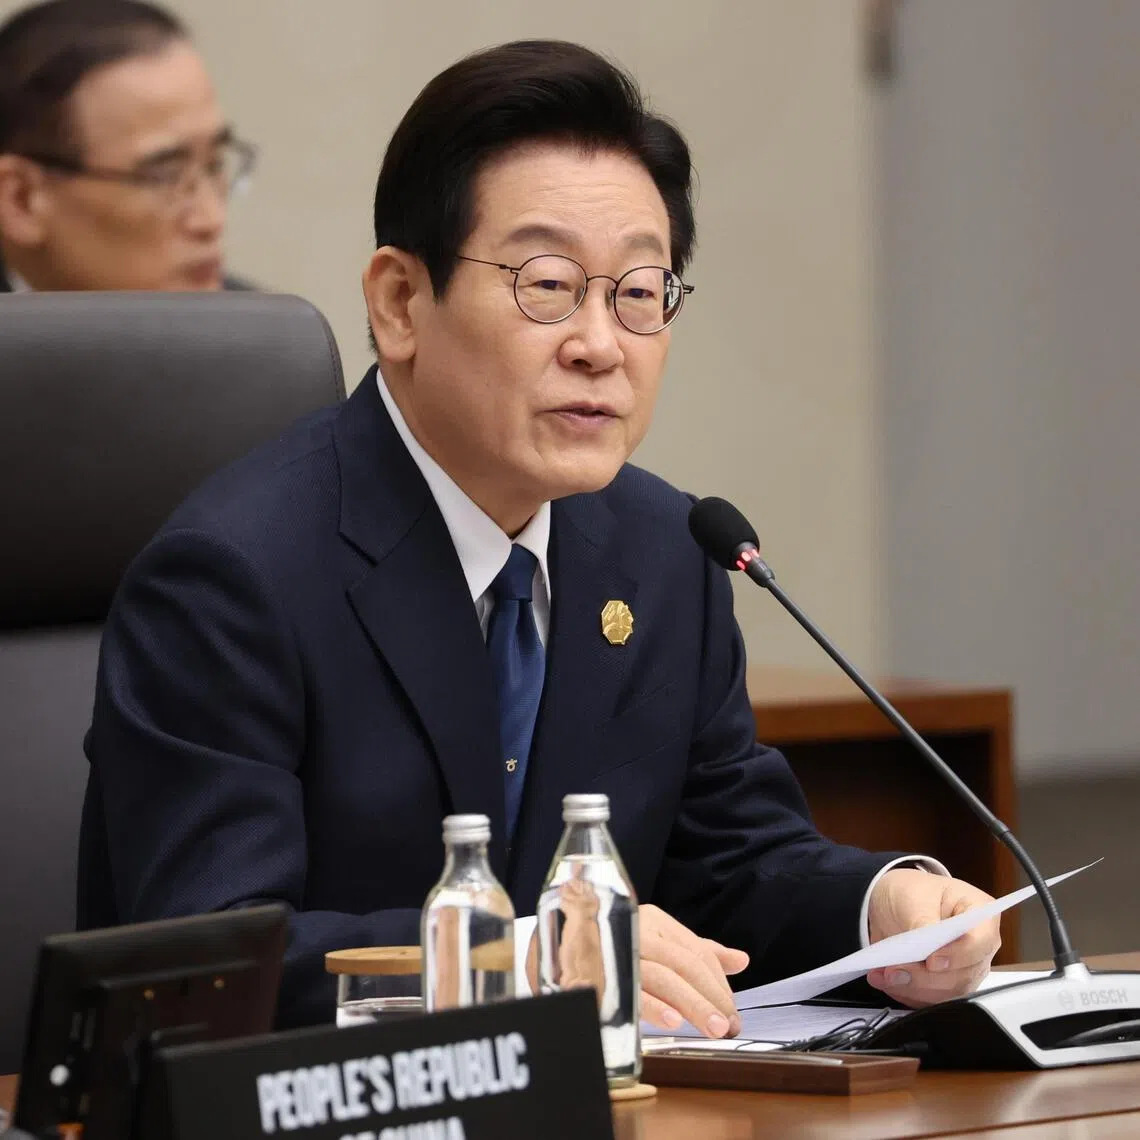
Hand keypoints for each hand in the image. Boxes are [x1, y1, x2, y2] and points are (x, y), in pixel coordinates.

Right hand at [527, 903, 748, 1038]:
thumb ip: (696, 951)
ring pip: (663, 974)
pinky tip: (671, 1020)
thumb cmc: (608, 946)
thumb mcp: (653, 942)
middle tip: (730, 1026)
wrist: (546, 946)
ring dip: (692, 1004)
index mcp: (651, 919)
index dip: (718, 983)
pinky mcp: (596, 970)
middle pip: (684, 962)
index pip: (696, 950)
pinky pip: (629, 987)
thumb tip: (741, 960)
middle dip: (712, 996)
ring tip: (713, 1028)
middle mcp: (635, 928)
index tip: (733, 1012)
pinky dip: (652, 1004)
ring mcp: (616, 948)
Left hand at [866, 869, 1000, 1006]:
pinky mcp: (948, 986)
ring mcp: (965, 969)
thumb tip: (926, 947)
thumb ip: (922, 922)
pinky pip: (932, 1000)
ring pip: (947, 992)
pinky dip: (906, 994)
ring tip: (883, 975)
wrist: (896, 904)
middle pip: (963, 974)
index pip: (981, 941)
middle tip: (894, 971)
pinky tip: (885, 982)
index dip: (958, 955)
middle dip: (925, 977)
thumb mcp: (914, 897)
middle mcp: (979, 947)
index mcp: (980, 914)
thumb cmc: (913, 893)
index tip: (931, 960)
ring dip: (912, 988)